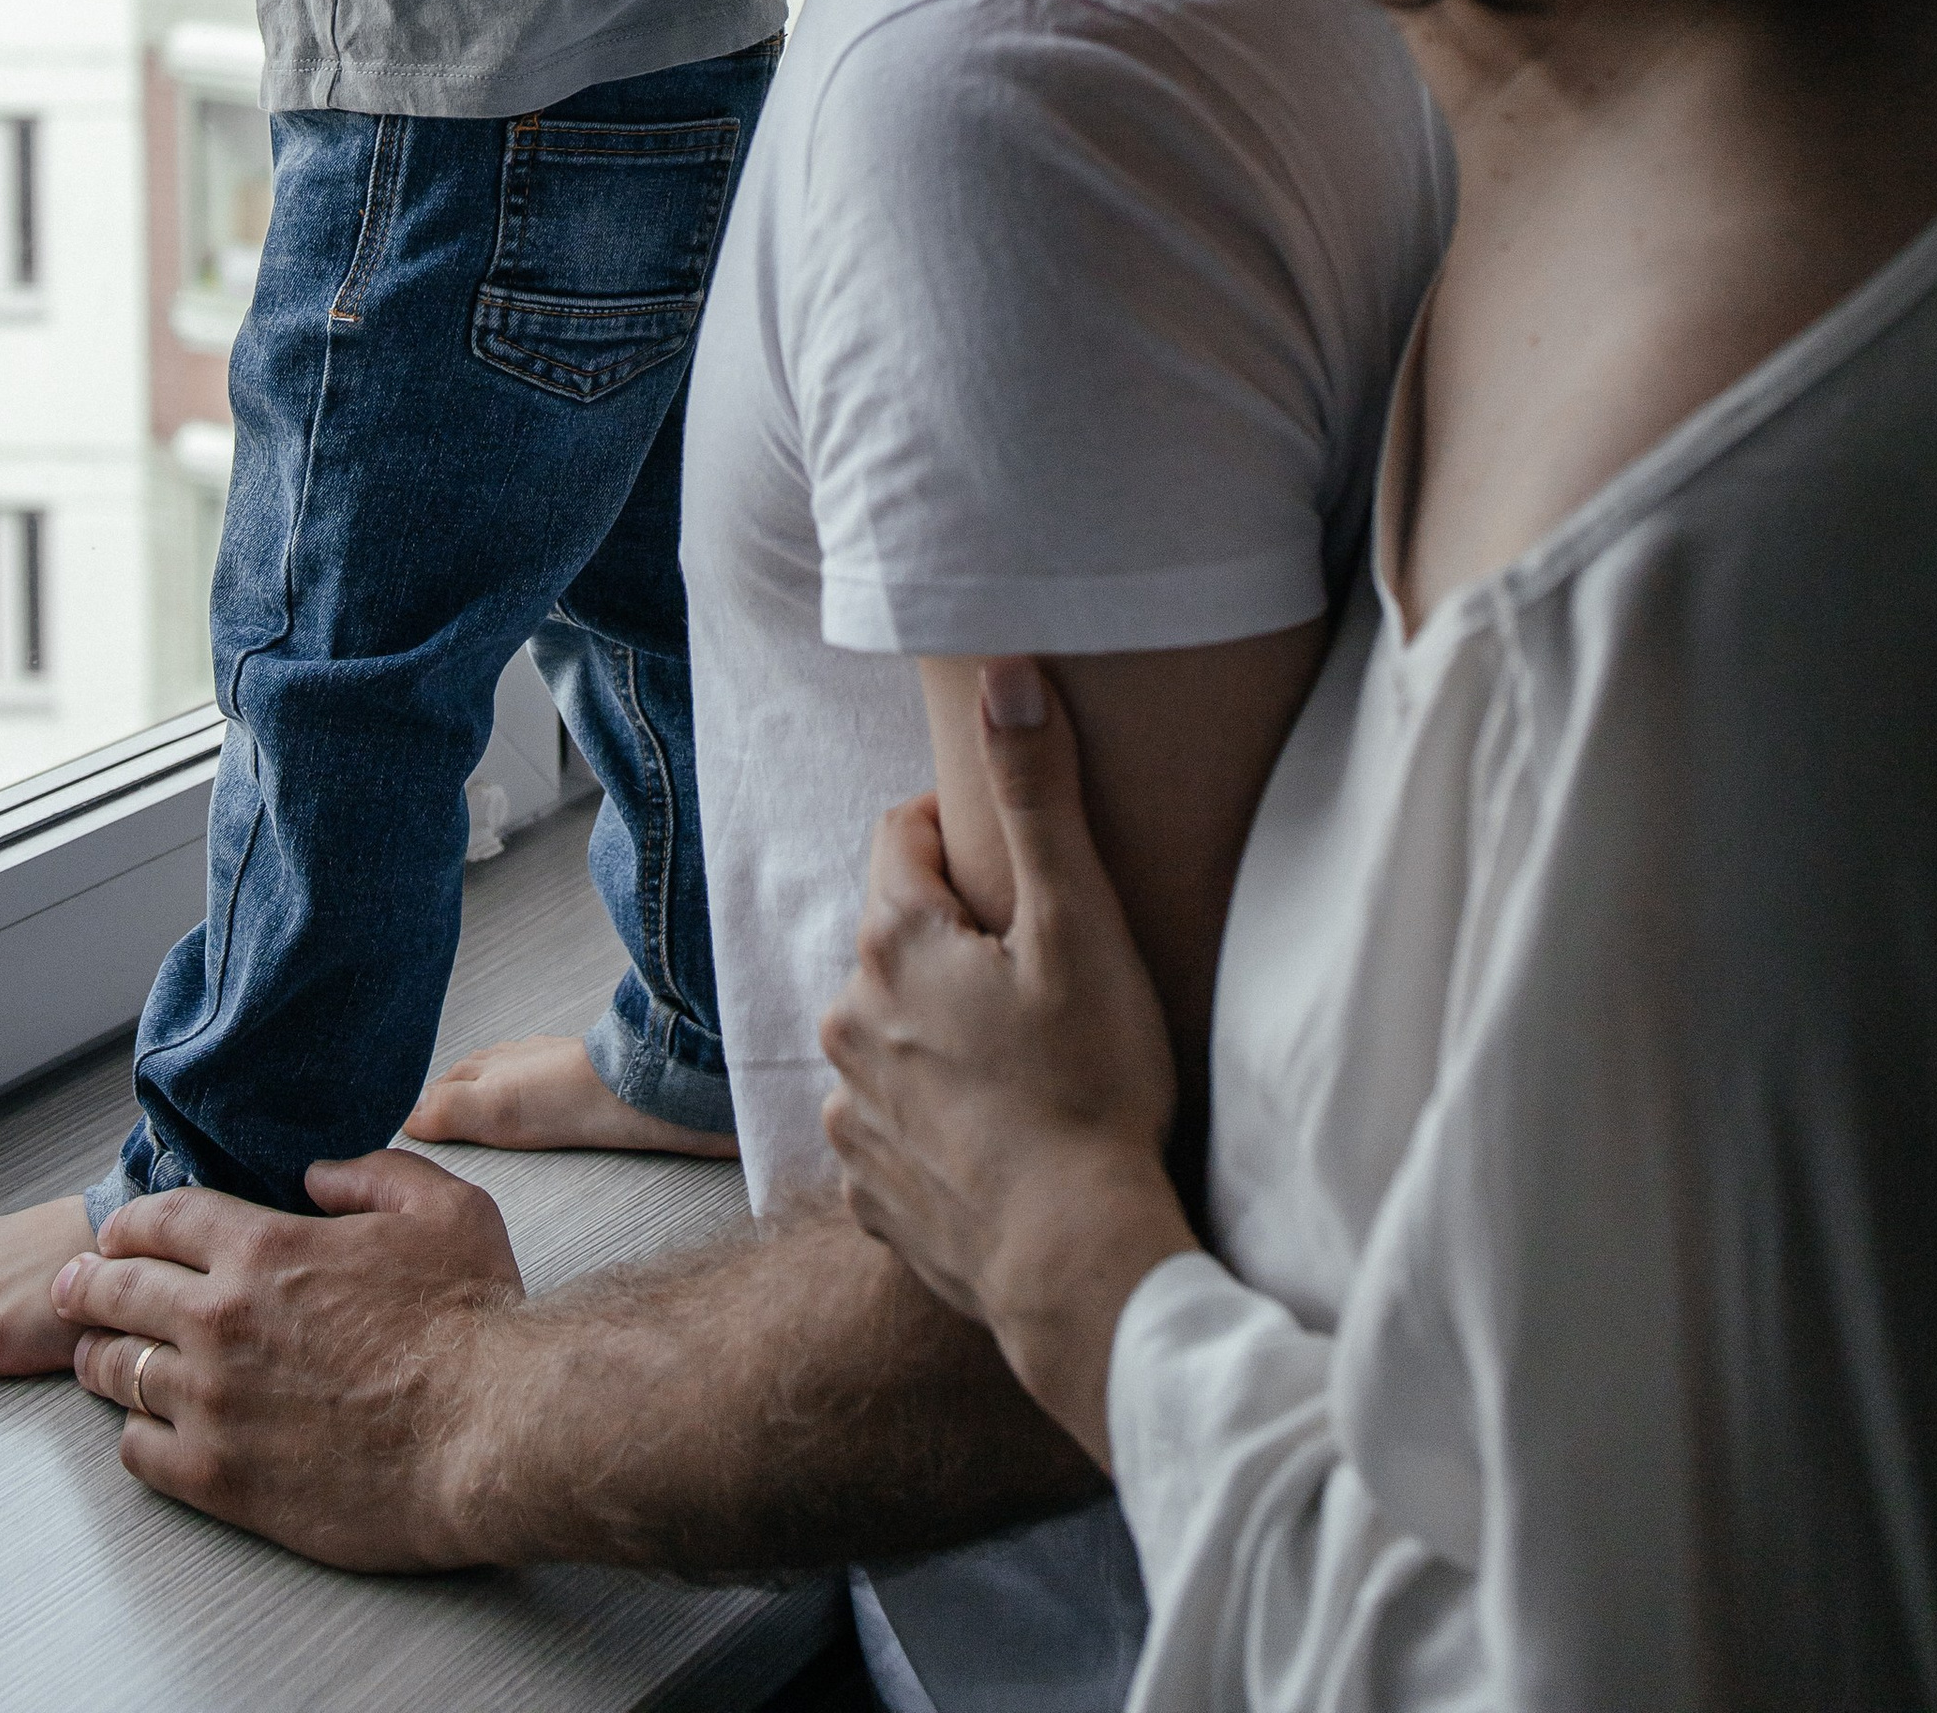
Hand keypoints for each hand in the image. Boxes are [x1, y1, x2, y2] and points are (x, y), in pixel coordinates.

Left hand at [52, 1151, 522, 1567]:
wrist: (489, 1432)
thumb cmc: (473, 1319)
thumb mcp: (443, 1207)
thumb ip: (372, 1174)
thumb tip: (317, 1176)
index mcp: (266, 1249)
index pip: (161, 1221)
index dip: (129, 1222)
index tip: (115, 1233)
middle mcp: (222, 1321)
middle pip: (117, 1293)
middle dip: (87, 1284)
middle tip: (73, 1289)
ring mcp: (215, 1404)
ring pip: (117, 1371)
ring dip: (99, 1356)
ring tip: (95, 1355)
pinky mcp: (222, 1479)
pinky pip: (140, 1450)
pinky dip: (132, 1431)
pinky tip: (142, 1425)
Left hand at [820, 660, 1199, 1465]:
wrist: (1076, 1265)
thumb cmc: (1089, 1086)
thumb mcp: (1079, 925)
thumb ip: (1038, 796)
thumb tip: (1005, 673)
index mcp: (893, 943)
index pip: (897, 836)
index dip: (956, 833)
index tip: (1017, 865)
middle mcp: (847, 1019)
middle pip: (895, 938)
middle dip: (952, 937)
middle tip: (1035, 966)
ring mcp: (849, 1114)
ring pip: (889, 1031)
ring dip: (937, 1030)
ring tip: (1022, 1058)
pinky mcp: (865, 1193)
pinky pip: (892, 1124)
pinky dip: (932, 1117)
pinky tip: (996, 1136)